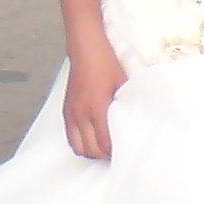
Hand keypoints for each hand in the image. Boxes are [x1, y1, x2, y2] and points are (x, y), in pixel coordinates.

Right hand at [62, 44, 126, 159]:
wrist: (85, 48)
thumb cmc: (106, 63)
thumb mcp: (122, 83)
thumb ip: (127, 105)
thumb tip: (137, 121)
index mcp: (97, 107)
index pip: (104, 143)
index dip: (114, 152)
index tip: (124, 152)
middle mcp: (81, 112)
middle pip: (90, 150)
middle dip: (103, 155)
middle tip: (116, 153)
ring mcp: (71, 112)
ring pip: (77, 146)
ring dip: (90, 151)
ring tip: (102, 147)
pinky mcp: (66, 109)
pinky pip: (70, 136)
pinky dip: (80, 143)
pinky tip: (90, 139)